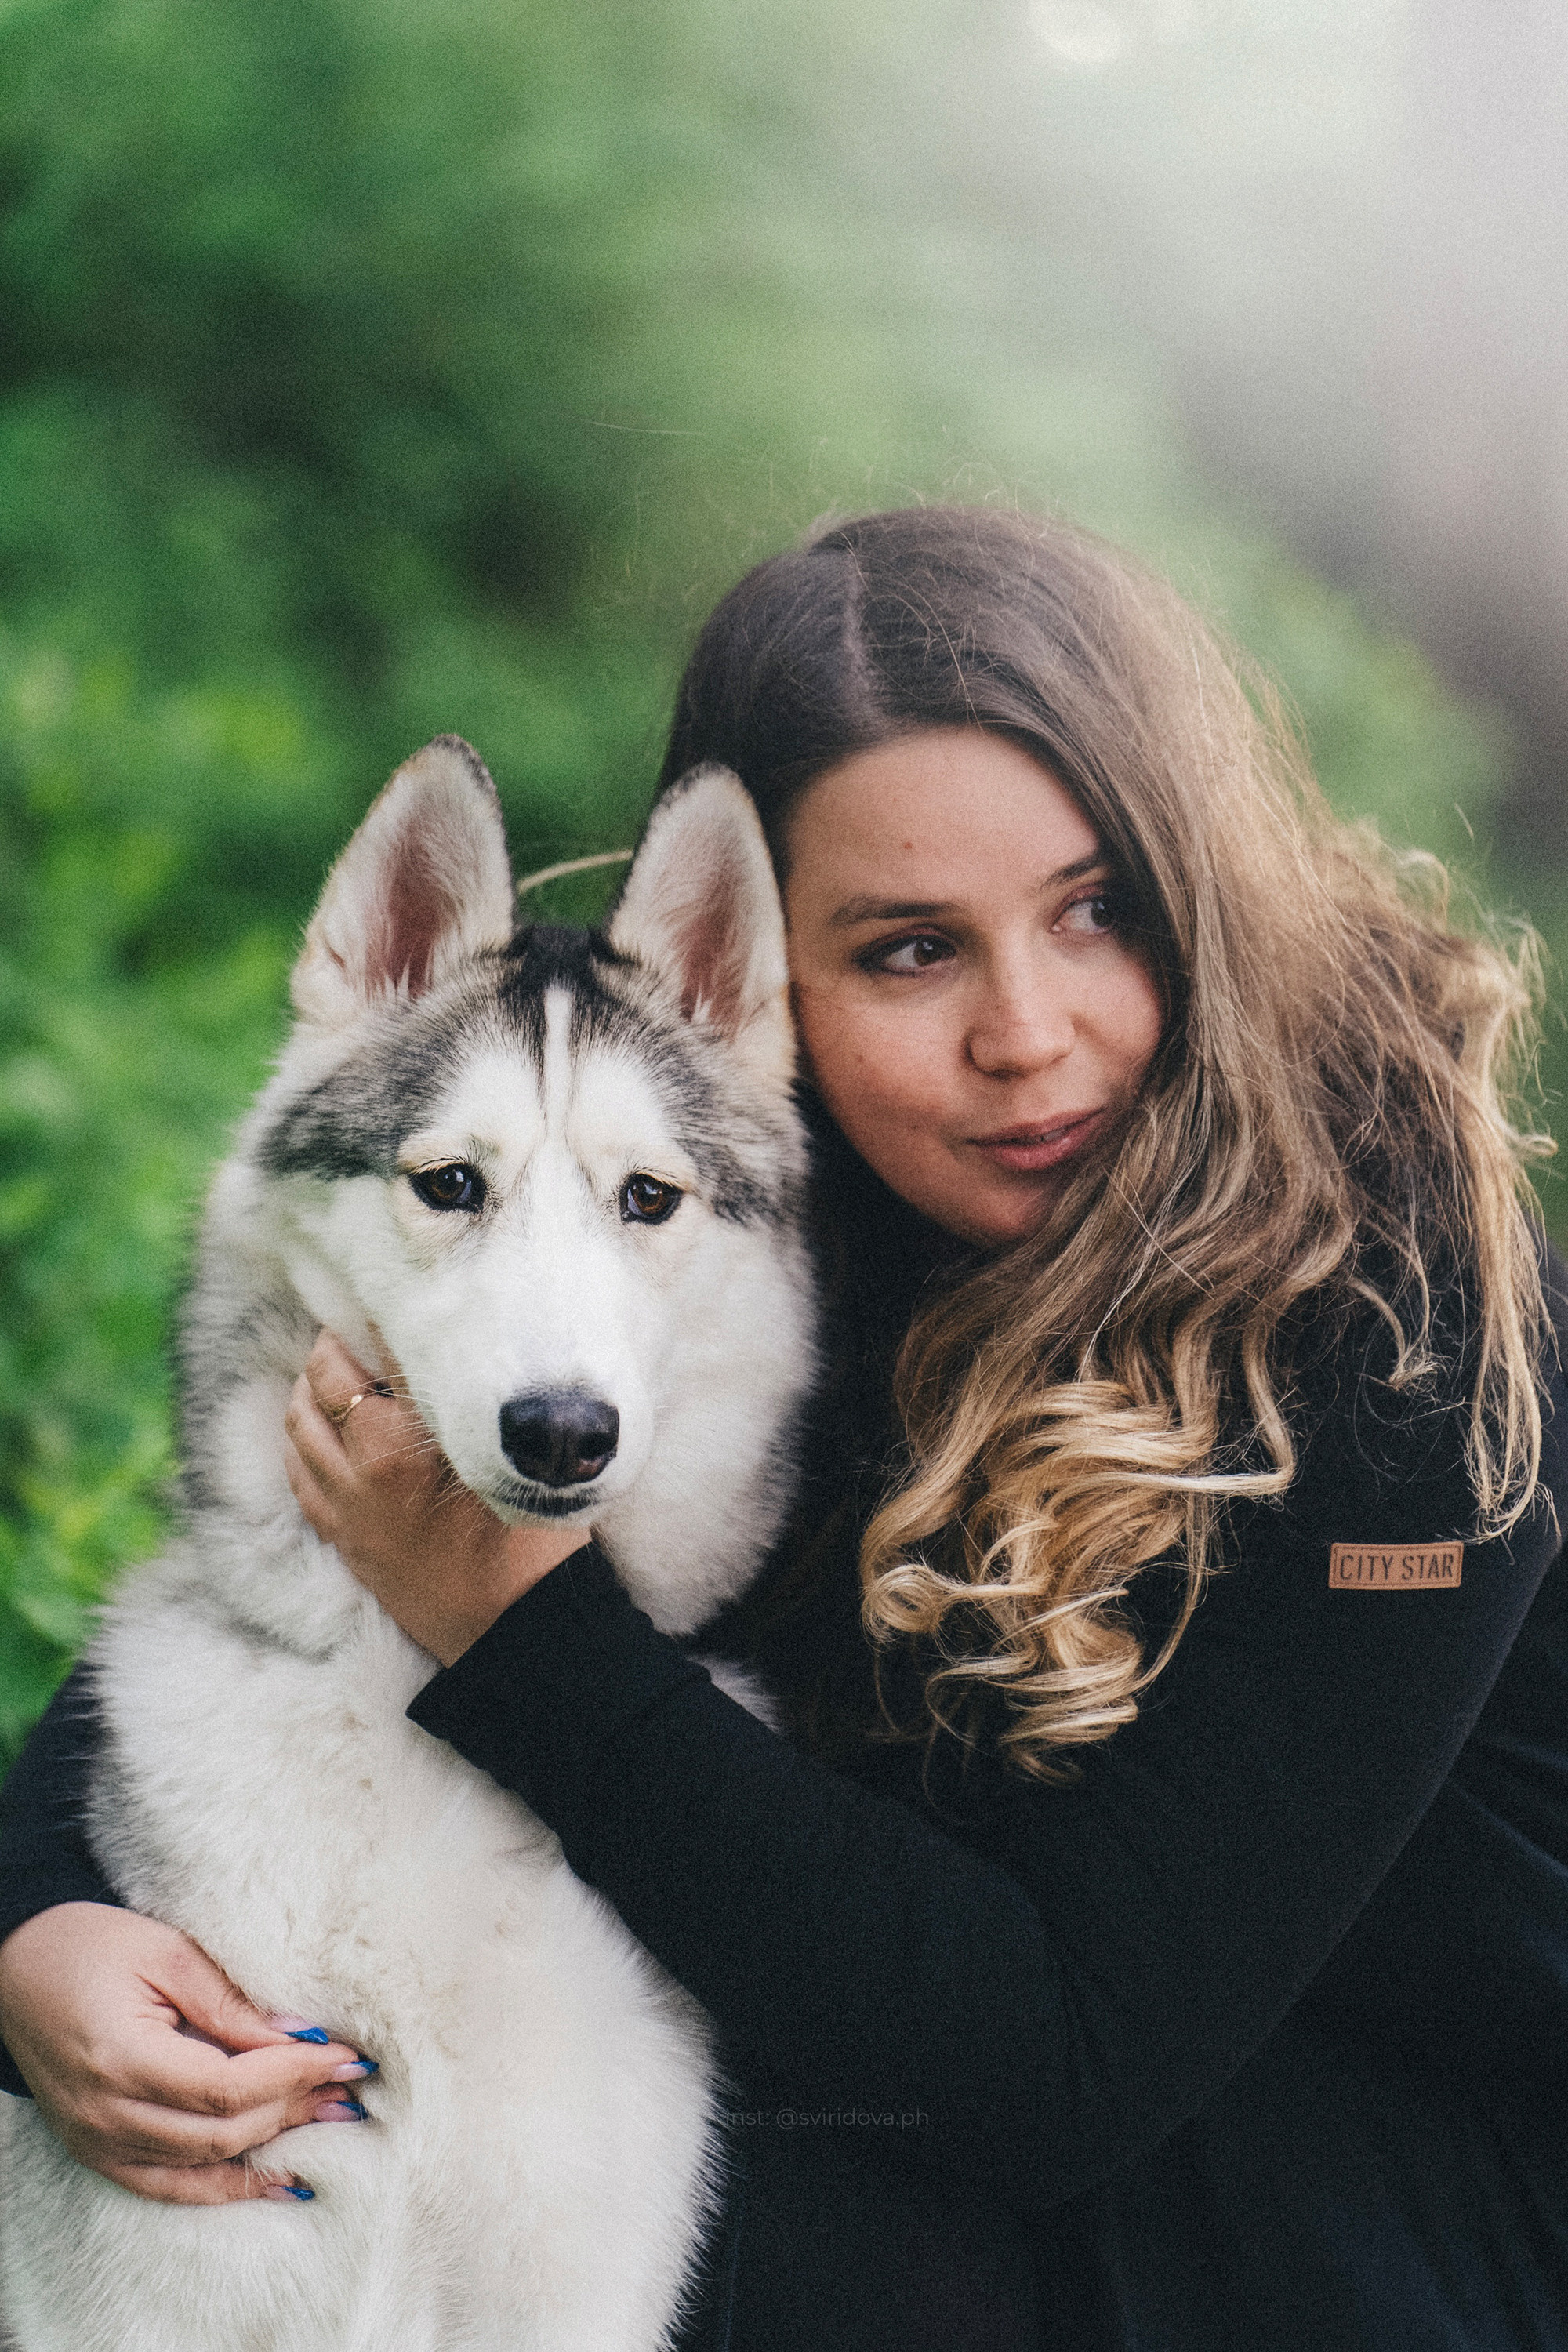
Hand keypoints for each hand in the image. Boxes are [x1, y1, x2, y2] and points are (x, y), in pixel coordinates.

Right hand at [0, 1904, 370, 2203]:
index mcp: (122, 2059)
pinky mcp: (98, 2150)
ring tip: (332, 2118)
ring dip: (273, 2142)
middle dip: (294, 2106)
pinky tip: (278, 2178)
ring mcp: (99, 2141)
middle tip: (351, 2083)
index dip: (294, 2074)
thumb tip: (299, 2036)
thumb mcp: (164, 1952)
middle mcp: (107, 2114)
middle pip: (222, 2131)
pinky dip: (226, 2186)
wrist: (11, 1971)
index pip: (227, 2088)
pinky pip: (169, 2185)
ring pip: (203, 2163)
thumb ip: (230, 2002)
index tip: (346, 2054)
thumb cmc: (86, 1945)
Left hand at [283, 1330, 586, 1665]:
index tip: (383, 1303)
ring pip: (299, 1426)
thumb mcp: (509, 1458)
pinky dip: (300, 1442)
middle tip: (357, 1330)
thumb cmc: (529, 1542)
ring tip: (332, 1371)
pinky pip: (298, 1476)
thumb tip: (450, 1350)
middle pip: (323, 1383)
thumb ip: (469, 1405)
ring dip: (309, 1390)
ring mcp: (347, 1507)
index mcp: (406, 1445)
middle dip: (334, 1348)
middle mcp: (364, 1471)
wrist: (512, 1628)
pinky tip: (317, 1429)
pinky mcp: (343, 1537)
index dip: (374, 1322)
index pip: (373, 1355)